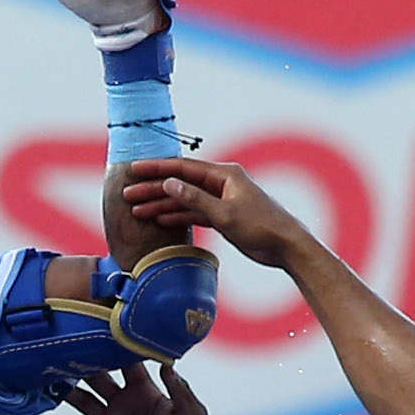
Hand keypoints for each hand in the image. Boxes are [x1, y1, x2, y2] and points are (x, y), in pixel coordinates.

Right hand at [64, 362, 220, 414]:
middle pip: (98, 380)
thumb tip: (167, 363)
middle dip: (84, 367)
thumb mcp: (191, 413)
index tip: (99, 335)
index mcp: (144, 391)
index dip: (113, 350)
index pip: (125, 364)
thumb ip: (178, 389)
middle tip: (67, 354)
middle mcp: (124, 404)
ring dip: (72, 396)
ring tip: (57, 387)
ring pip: (86, 405)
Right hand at [121, 155, 312, 270]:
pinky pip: (194, 213)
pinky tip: (160, 219)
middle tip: (128, 193)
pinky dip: (178, 216)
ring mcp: (222, 200)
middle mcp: (221, 184)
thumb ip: (195, 199)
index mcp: (224, 175)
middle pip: (180, 183)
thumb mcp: (225, 213)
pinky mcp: (223, 217)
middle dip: (154, 188)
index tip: (134, 169)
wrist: (286, 246)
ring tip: (137, 210)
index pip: (183, 168)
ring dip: (162, 204)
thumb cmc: (262, 226)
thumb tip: (169, 183)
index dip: (157, 169)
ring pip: (185, 199)